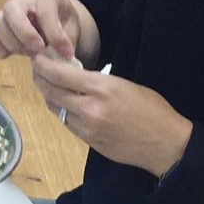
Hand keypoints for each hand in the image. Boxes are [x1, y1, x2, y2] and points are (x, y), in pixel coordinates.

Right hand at [0, 0, 89, 64]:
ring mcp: (7, 14)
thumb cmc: (64, 23)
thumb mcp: (72, 28)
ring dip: (11, 42)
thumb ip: (67, 39)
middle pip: (10, 10)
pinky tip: (12, 55)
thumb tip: (62, 55)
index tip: (65, 52)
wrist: (56, 22)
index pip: (44, 10)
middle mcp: (21, 0)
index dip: (54, 34)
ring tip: (28, 53)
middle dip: (24, 33)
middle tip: (39, 49)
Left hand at [30, 55, 192, 178]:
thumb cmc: (152, 110)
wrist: (165, 145)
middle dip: (40, 79)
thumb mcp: (125, 85)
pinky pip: (68, 124)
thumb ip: (97, 81)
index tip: (38, 58)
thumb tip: (74, 76)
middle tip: (38, 70)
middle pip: (51, 92)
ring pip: (56, 110)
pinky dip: (63, 112)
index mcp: (101, 88)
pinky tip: (66, 105)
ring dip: (50, 96)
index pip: (59, 74)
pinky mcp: (90, 143)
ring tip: (50, 86)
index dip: (43, 65)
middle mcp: (90, 109)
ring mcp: (88, 129)